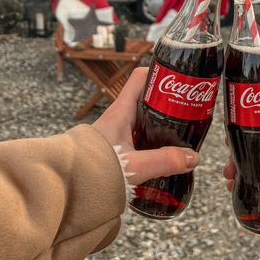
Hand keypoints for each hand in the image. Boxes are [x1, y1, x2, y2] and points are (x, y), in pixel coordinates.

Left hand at [93, 67, 199, 185]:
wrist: (68, 186)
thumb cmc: (92, 170)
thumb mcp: (134, 165)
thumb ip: (164, 162)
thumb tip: (192, 157)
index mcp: (121, 111)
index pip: (141, 78)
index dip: (160, 74)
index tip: (178, 80)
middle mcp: (118, 117)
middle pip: (147, 98)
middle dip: (168, 102)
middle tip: (187, 110)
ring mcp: (117, 131)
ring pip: (144, 118)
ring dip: (161, 122)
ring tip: (181, 131)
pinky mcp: (116, 146)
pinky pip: (138, 135)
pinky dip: (152, 139)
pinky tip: (163, 153)